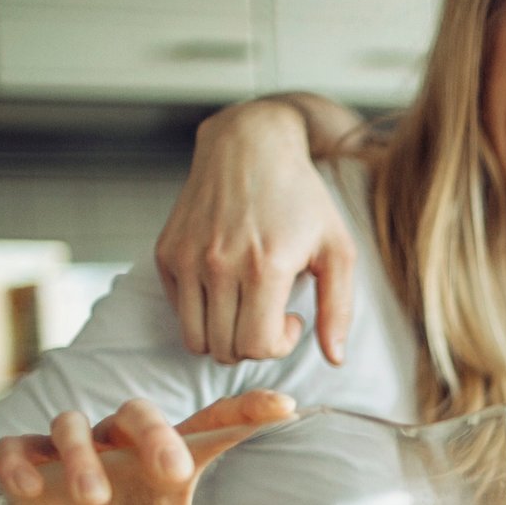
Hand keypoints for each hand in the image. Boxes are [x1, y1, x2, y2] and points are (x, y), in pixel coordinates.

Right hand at [0, 390, 296, 504]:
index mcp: (163, 460)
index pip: (209, 424)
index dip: (245, 411)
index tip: (285, 406)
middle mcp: (119, 447)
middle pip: (137, 413)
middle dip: (156, 436)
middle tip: (173, 472)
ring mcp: (69, 452)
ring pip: (72, 425)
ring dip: (84, 458)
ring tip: (95, 500)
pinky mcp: (24, 465)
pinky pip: (15, 446)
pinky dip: (19, 463)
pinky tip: (30, 491)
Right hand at [154, 99, 356, 365]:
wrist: (249, 145)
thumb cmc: (301, 198)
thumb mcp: (337, 249)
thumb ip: (338, 309)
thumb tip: (335, 359)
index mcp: (265, 267)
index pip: (257, 347)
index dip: (278, 345)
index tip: (290, 318)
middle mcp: (219, 264)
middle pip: (226, 349)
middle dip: (252, 345)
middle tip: (269, 313)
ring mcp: (187, 258)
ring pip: (195, 339)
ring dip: (223, 336)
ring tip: (246, 307)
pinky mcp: (166, 252)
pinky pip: (179, 312)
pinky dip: (201, 312)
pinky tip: (225, 286)